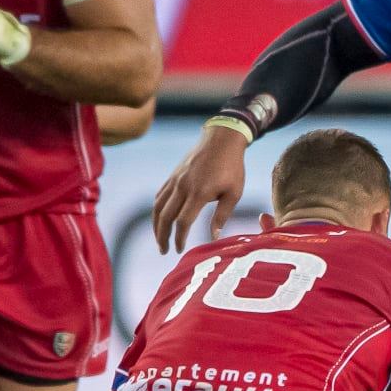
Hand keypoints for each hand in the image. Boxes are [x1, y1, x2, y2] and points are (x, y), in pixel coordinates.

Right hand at [153, 124, 248, 251]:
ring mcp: (175, 179)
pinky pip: (160, 195)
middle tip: (164, 251)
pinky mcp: (173, 175)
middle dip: (162, 236)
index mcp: (199, 192)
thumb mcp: (234, 193)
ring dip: (156, 225)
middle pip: (165, 216)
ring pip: (158, 206)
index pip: (183, 221)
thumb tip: (213, 238)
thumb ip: (222, 216)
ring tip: (159, 239)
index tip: (179, 250)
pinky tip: (160, 219)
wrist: (222, 139)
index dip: (179, 238)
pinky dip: (157, 209)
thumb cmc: (232, 167)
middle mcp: (182, 186)